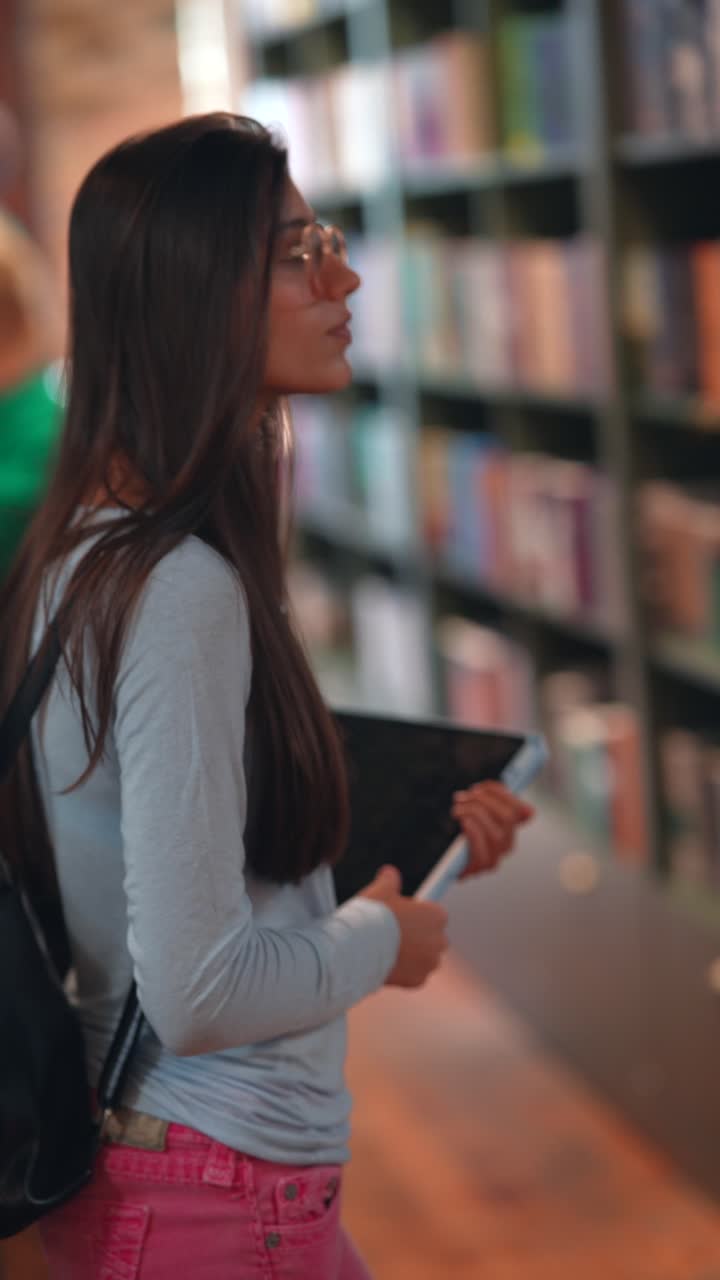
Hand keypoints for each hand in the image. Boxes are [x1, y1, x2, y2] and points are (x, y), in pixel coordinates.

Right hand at [358, 865, 448, 988]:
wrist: (361, 948)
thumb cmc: (373, 916)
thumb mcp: (381, 890)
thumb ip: (389, 880)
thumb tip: (389, 872)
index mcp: (437, 915)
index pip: (435, 915)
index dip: (418, 916)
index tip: (404, 917)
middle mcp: (440, 940)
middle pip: (433, 938)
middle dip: (420, 937)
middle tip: (396, 934)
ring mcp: (430, 962)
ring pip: (426, 958)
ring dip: (415, 955)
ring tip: (391, 950)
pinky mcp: (419, 980)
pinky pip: (416, 975)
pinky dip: (406, 971)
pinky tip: (390, 964)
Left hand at [450, 782, 533, 878]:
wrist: (446, 861)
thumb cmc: (462, 834)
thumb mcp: (476, 814)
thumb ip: (490, 802)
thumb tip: (520, 802)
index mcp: (510, 828)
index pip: (519, 809)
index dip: (500, 793)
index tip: (480, 787)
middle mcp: (507, 844)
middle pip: (507, 818)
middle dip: (484, 801)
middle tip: (464, 797)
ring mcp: (495, 858)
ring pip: (496, 834)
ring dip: (474, 815)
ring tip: (458, 810)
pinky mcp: (479, 868)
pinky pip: (482, 851)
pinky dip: (473, 833)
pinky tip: (463, 823)